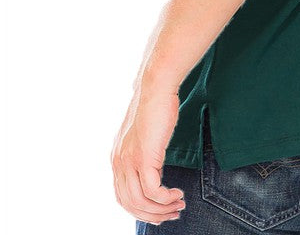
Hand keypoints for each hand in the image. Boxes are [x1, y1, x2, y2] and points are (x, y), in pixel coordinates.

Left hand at [110, 83, 186, 224]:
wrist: (156, 88)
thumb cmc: (156, 107)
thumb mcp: (144, 135)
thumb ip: (143, 151)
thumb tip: (153, 166)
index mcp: (117, 158)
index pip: (123, 197)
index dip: (141, 209)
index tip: (160, 211)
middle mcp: (119, 163)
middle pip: (130, 204)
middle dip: (153, 214)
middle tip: (173, 213)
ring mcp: (129, 161)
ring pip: (141, 201)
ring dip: (162, 209)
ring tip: (178, 205)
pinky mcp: (144, 158)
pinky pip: (152, 190)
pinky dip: (166, 198)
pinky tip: (177, 194)